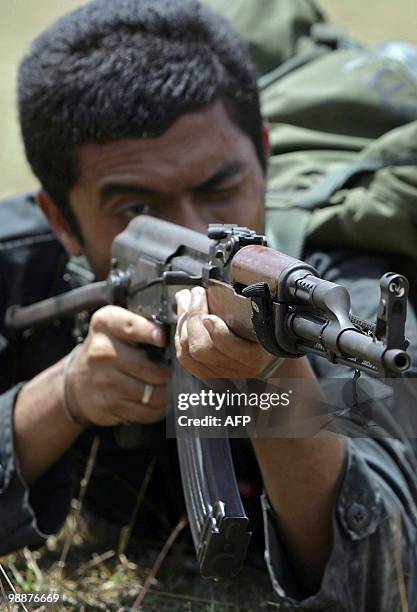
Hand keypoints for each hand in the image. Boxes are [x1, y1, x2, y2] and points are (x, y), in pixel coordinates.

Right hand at [65, 305, 170, 425]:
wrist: (78, 381)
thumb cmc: (107, 350)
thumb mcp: (116, 326)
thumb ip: (142, 323)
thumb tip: (175, 334)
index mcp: (106, 324)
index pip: (132, 327)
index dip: (150, 333)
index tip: (162, 339)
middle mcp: (102, 352)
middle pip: (150, 367)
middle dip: (166, 372)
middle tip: (168, 371)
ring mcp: (104, 381)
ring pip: (152, 392)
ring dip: (164, 392)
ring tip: (162, 386)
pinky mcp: (109, 405)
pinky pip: (146, 412)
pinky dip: (157, 409)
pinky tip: (154, 401)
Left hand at [175, 287, 277, 378]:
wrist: (269, 351)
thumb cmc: (267, 329)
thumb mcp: (265, 318)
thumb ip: (250, 307)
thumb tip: (222, 289)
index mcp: (254, 356)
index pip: (233, 349)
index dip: (218, 333)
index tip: (210, 315)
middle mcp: (235, 368)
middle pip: (202, 349)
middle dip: (193, 316)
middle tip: (196, 293)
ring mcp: (218, 371)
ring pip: (187, 353)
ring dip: (183, 321)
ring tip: (186, 298)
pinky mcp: (205, 372)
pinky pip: (183, 356)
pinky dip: (179, 334)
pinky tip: (183, 317)